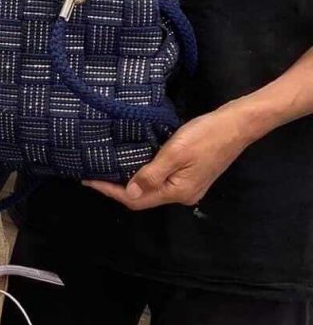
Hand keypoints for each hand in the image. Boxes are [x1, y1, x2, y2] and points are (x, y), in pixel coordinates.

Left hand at [84, 106, 250, 210]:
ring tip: (107, 170)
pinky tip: (132, 163)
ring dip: (129, 182)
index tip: (88, 181)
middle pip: (144, 197)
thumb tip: (129, 193)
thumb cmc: (205, 136)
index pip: (137, 199)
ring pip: (152, 189)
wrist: (236, 124)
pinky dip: (144, 175)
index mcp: (178, 192)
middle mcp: (183, 194)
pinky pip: (161, 180)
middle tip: (93, 176)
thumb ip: (151, 175)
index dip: (111, 191)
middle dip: (118, 189)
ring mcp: (189, 186)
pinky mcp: (192, 175)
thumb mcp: (175, 153)